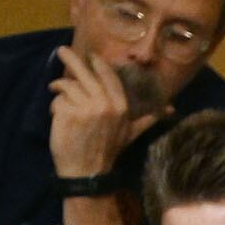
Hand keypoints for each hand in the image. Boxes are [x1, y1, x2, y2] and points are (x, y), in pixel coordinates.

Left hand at [48, 46, 157, 180]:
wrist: (87, 174)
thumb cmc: (108, 153)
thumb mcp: (131, 134)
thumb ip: (147, 119)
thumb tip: (171, 109)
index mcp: (120, 106)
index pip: (107, 75)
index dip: (97, 63)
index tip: (90, 56)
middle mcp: (104, 103)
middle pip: (84, 72)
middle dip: (70, 59)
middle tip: (61, 51)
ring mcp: (84, 107)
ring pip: (67, 85)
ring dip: (59, 88)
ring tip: (55, 91)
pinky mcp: (67, 113)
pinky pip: (57, 100)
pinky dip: (54, 106)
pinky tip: (56, 114)